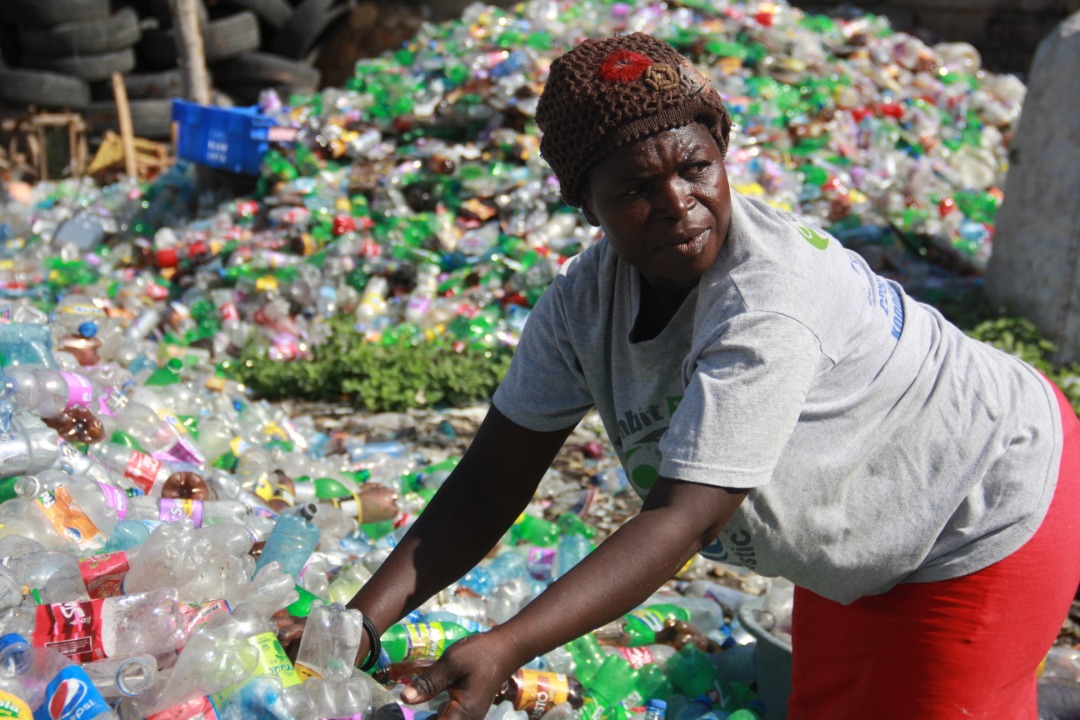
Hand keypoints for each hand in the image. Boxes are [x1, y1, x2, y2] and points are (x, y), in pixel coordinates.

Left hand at [399, 630, 521, 719]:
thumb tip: (405, 698)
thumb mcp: (452, 663)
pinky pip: (447, 719)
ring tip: (405, 708)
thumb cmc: (480, 654)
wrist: (505, 648)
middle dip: (421, 719)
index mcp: (463, 713)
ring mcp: (467, 716)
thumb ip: (429, 682)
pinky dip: (434, 715)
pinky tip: (423, 705)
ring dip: (427, 717)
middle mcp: (466, 719)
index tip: (397, 715)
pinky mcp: (466, 710)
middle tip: (399, 709)